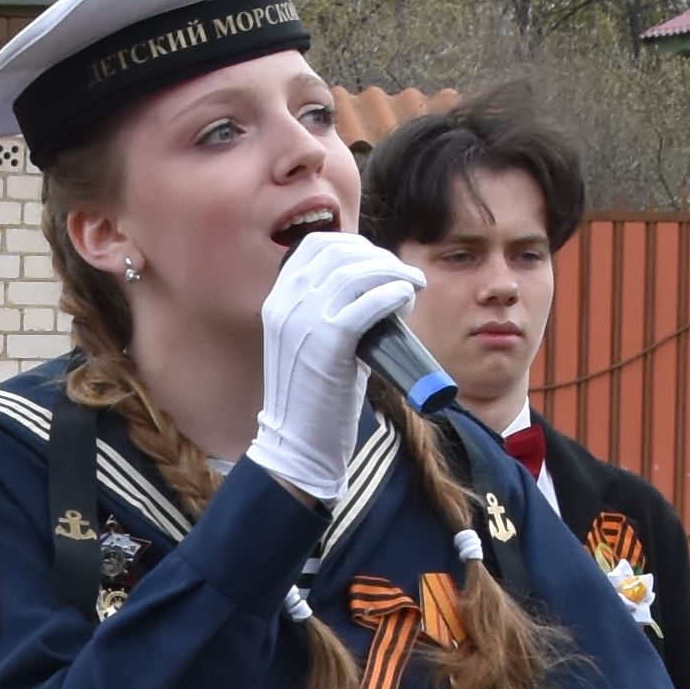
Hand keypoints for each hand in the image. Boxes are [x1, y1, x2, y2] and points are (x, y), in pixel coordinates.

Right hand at [250, 229, 426, 500]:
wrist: (298, 444)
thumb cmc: (313, 397)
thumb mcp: (308, 343)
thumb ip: (327, 314)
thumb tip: (374, 289)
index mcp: (277, 302)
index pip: (314, 246)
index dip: (353, 244)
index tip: (377, 259)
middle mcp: (286, 306)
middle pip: (338, 254)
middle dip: (378, 257)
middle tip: (404, 275)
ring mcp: (304, 323)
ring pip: (354, 274)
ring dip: (392, 272)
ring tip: (412, 285)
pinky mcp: (328, 345)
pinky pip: (366, 304)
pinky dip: (391, 294)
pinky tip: (405, 297)